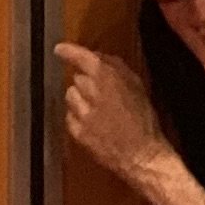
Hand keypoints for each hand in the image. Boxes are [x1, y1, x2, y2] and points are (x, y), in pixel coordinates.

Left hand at [54, 40, 168, 184]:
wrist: (142, 154)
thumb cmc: (144, 120)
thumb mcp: (137, 86)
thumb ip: (116, 68)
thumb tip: (99, 58)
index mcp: (108, 77)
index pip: (81, 57)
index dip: (69, 51)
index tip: (59, 49)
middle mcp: (91, 92)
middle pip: (76, 78)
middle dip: (86, 83)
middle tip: (101, 94)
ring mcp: (83, 113)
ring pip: (70, 96)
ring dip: (79, 99)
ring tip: (96, 110)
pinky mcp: (77, 132)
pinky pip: (69, 117)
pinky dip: (77, 118)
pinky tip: (92, 125)